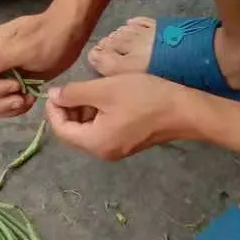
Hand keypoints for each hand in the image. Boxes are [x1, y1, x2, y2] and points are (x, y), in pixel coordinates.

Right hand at [0, 5, 88, 117]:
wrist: (69, 34)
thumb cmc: (49, 38)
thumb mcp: (24, 48)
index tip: (16, 85)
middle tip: (20, 99)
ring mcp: (0, 75)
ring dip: (4, 108)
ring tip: (25, 101)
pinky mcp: (12, 85)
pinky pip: (2, 104)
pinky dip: (13, 108)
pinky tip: (30, 101)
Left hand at [45, 75, 194, 160]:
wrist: (185, 110)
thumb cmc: (144, 98)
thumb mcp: (105, 90)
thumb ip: (75, 93)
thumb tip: (54, 96)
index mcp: (95, 143)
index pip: (61, 130)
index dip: (54, 110)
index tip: (56, 89)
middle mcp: (103, 152)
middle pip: (74, 133)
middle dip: (69, 110)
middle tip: (73, 87)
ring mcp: (117, 150)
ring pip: (88, 131)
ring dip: (84, 111)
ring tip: (90, 89)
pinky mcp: (128, 143)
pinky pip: (103, 131)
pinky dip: (98, 115)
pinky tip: (105, 98)